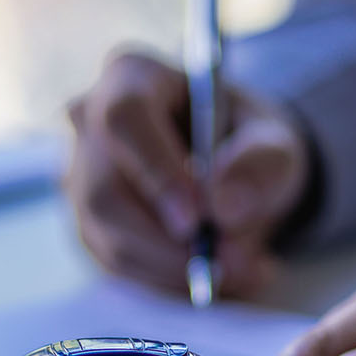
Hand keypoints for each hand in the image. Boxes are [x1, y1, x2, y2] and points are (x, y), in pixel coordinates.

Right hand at [64, 49, 310, 297]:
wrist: (232, 167)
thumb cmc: (247, 140)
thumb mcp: (276, 141)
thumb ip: (260, 165)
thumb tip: (224, 210)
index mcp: (131, 75)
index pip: (125, 119)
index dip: (157, 172)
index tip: (198, 221)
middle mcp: (89, 121)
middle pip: (106, 191)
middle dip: (168, 243)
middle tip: (233, 266)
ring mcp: (79, 175)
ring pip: (108, 236)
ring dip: (175, 269)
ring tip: (244, 274)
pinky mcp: (88, 223)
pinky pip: (117, 263)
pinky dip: (169, 280)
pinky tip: (218, 277)